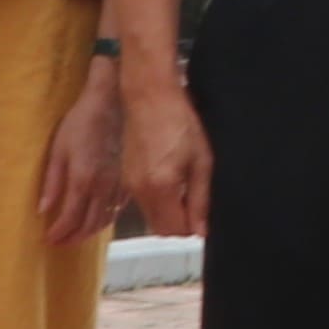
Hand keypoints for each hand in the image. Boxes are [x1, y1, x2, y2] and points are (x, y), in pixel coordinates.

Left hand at [32, 63, 126, 249]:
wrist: (111, 103)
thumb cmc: (81, 122)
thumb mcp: (58, 150)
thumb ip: (52, 182)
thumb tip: (44, 209)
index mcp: (83, 180)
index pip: (70, 219)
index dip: (59, 233)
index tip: (48, 240)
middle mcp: (103, 187)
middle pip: (89, 225)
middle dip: (73, 238)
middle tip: (60, 243)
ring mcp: (118, 184)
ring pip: (106, 219)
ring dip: (90, 232)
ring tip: (77, 235)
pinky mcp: (127, 178)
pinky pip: (117, 207)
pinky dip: (106, 218)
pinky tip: (98, 218)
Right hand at [122, 73, 211, 240]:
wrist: (149, 96)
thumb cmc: (180, 122)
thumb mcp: (202, 160)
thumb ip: (201, 199)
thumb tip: (200, 232)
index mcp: (160, 188)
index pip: (175, 231)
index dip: (192, 228)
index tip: (203, 214)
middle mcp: (140, 191)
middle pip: (160, 229)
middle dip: (179, 223)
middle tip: (195, 202)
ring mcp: (130, 184)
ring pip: (151, 217)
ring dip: (168, 212)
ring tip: (184, 186)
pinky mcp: (125, 177)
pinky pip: (143, 202)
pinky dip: (157, 200)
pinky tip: (170, 179)